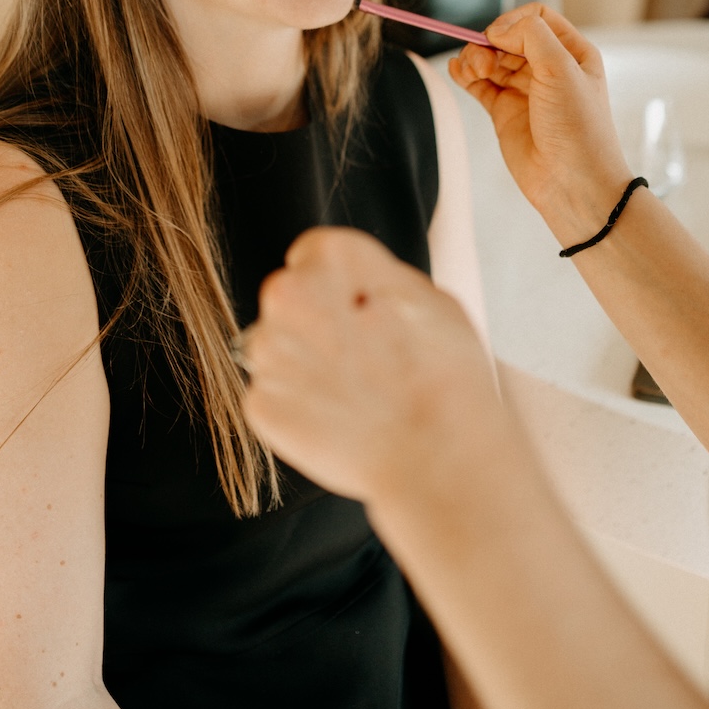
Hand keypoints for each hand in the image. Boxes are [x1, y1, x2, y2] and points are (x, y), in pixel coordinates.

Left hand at [242, 227, 499, 507]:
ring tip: (353, 395)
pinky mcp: (260, 405)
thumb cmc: (448, 374)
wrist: (439, 454)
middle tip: (359, 358)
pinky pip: (274, 398)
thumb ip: (378, 281)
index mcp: (332, 255)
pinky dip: (298, 411)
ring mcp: (268, 352)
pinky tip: (340, 422)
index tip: (359, 312)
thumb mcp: (431, 297)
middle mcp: (288, 293)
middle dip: (313, 323)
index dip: (337, 286)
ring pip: (274, 350)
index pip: (312, 254)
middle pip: (287, 300)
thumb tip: (359, 286)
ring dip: (302, 367)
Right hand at [448, 5, 631, 247]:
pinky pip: (480, 85)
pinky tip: (458, 72)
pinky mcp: (505, 113)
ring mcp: (525, 91)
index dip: (512, 22)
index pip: (536, 17)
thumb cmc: (579, 129)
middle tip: (482, 62)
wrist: (574, 184)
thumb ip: (531, 36)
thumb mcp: (562, 69)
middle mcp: (548, 68)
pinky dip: (465, 75)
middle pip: (508, 38)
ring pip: (491, 60)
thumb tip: (498, 30)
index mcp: (572, 52)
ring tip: (471, 71)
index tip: (498, 39)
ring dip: (475, 58)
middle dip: (489, 43)